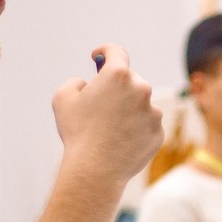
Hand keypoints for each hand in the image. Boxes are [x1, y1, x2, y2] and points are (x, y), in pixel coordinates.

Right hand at [51, 43, 162, 182]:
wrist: (96, 169)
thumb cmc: (77, 132)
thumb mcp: (63, 99)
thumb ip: (76, 82)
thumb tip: (87, 84)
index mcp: (118, 75)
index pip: (116, 52)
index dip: (105, 51)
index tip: (98, 56)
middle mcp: (141, 89)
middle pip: (130, 80)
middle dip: (116, 87)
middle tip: (101, 100)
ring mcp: (153, 112)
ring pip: (140, 104)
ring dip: (127, 109)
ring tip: (108, 129)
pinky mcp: (158, 133)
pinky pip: (146, 125)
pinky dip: (135, 129)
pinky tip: (119, 142)